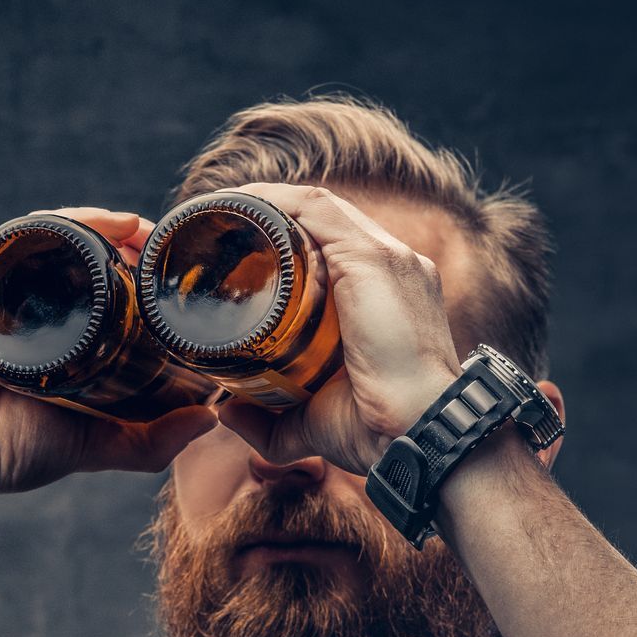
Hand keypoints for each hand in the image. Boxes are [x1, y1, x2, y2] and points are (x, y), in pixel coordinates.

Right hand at [0, 208, 219, 502]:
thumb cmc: (7, 448)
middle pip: (89, 255)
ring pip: (63, 237)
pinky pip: (28, 232)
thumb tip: (210, 420)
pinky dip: (69, 221)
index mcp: (58, 335)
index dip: (145, 279)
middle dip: (133, 245)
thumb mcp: (97, 444)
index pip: (108, 290)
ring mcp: (4, 285)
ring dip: (109, 226)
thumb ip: (152, 440)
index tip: (181, 278)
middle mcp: (31, 303)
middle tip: (172, 250)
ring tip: (148, 233)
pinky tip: (107, 224)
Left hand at [209, 183, 462, 475]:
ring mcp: (387, 257)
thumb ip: (271, 420)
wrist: (418, 434)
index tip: (238, 251)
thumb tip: (228, 412)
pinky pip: (314, 210)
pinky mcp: (372, 258)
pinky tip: (237, 205)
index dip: (284, 239)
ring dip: (264, 202)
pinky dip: (273, 202)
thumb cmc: (377, 432)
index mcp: (389, 294)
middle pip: (321, 220)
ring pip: (315, 206)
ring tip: (218, 210)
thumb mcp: (313, 421)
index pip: (332, 245)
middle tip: (217, 231)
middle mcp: (394, 265)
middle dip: (267, 217)